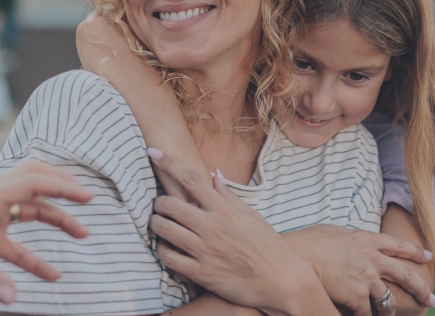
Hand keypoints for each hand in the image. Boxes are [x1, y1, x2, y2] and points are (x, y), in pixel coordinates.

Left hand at [0, 160, 93, 304]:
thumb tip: (13, 297)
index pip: (32, 182)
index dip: (62, 185)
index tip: (87, 195)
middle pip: (34, 183)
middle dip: (62, 188)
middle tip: (89, 198)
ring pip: (30, 213)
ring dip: (56, 220)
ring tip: (82, 234)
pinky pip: (16, 245)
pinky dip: (35, 258)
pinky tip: (52, 275)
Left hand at [146, 148, 335, 315]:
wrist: (281, 282)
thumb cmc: (268, 247)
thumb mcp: (252, 216)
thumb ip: (229, 196)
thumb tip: (214, 175)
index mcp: (225, 210)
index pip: (191, 179)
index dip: (169, 162)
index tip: (154, 152)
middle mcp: (212, 227)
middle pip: (170, 204)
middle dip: (158, 202)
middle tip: (161, 206)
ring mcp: (205, 251)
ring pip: (164, 229)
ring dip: (156, 224)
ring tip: (160, 225)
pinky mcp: (201, 273)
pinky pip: (169, 258)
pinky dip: (162, 251)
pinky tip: (167, 249)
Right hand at [283, 225, 434, 314]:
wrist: (296, 256)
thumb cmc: (306, 242)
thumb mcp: (332, 231)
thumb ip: (347, 238)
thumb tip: (350, 240)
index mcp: (366, 239)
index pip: (398, 245)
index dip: (415, 251)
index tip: (429, 256)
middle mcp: (372, 258)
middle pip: (405, 274)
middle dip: (421, 288)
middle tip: (431, 299)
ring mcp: (366, 278)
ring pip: (388, 300)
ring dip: (390, 311)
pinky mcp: (357, 296)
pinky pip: (368, 313)